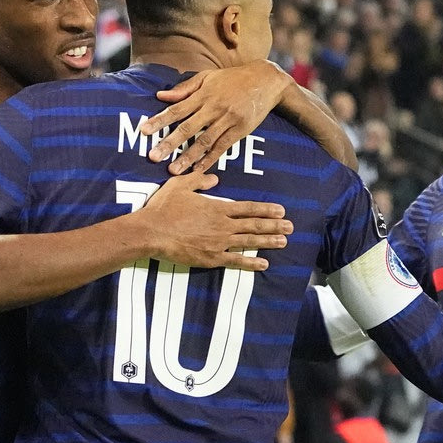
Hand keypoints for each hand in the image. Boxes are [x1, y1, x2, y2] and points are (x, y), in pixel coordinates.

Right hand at [138, 170, 291, 270]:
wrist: (151, 232)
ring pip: (250, 242)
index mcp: (217, 208)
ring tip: (284, 241)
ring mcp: (219, 243)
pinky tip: (264, 264)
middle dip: (275, 225)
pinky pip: (236, 261)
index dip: (266, 209)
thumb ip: (200, 180)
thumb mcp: (180, 185)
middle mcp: (223, 225)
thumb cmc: (164, 208)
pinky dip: (251, 263)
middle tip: (291, 226)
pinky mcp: (211, 258)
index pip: (248, 208)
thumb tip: (215, 178)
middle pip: (254, 225)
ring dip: (269, 241)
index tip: (281, 210)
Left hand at [141, 60, 293, 173]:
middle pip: (187, 128)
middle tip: (153, 157)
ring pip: (204, 141)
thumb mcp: (207, 77)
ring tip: (173, 170)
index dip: (159, 120)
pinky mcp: (240, 130)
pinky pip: (222, 147)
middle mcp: (213, 108)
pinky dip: (209, 159)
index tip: (144, 131)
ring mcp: (227, 120)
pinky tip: (197, 169)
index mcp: (203, 94)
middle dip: (169, 143)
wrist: (266, 80)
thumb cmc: (232, 78)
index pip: (176, 109)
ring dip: (187, 157)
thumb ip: (184, 88)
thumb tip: (160, 96)